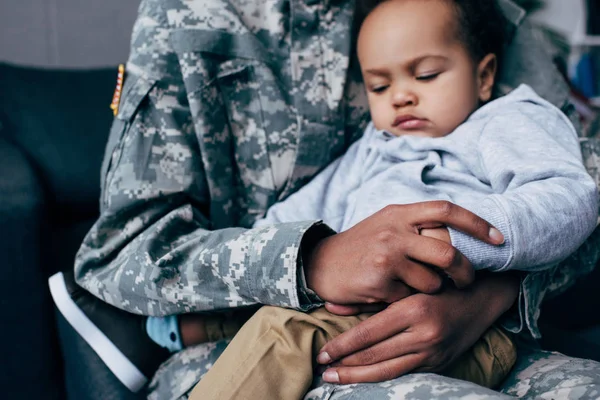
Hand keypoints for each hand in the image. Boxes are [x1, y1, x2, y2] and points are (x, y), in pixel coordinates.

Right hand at [305, 201, 503, 304]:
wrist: (319, 264)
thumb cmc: (360, 246)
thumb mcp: (385, 225)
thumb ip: (416, 226)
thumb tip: (459, 236)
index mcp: (399, 213)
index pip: (446, 210)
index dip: (477, 223)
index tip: (499, 238)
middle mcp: (394, 231)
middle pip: (448, 253)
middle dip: (466, 272)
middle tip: (468, 281)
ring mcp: (386, 257)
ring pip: (433, 282)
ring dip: (431, 290)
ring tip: (412, 287)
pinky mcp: (379, 282)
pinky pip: (410, 298)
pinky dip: (406, 300)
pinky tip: (389, 294)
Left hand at [317, 273, 518, 383]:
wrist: (481, 298)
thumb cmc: (439, 284)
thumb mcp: (406, 285)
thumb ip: (370, 299)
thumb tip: (331, 307)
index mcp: (413, 310)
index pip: (368, 335)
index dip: (341, 346)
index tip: (322, 354)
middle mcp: (423, 334)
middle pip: (374, 356)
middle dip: (345, 365)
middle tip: (322, 370)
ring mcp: (433, 352)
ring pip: (387, 371)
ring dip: (358, 376)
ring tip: (335, 378)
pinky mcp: (439, 363)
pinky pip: (405, 374)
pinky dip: (381, 377)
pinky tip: (364, 377)